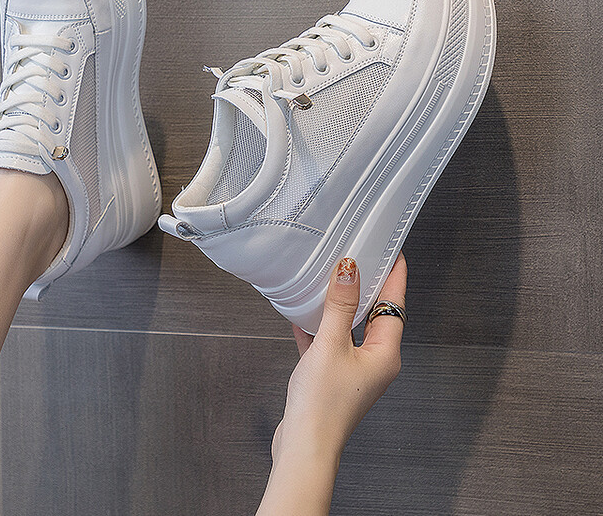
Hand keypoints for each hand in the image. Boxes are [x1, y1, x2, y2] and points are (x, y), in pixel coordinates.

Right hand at [257, 253, 406, 515]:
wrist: (303, 446)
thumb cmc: (323, 404)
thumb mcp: (331, 345)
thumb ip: (340, 306)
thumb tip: (349, 270)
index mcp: (385, 353)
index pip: (394, 304)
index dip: (394, 275)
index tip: (393, 251)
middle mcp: (375, 361)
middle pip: (375, 314)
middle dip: (368, 286)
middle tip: (363, 256)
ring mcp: (354, 370)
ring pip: (351, 327)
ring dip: (341, 305)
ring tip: (333, 279)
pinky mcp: (334, 377)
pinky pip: (330, 342)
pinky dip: (319, 327)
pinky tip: (302, 315)